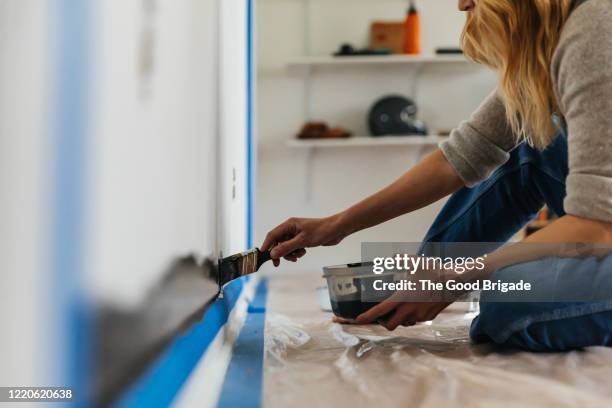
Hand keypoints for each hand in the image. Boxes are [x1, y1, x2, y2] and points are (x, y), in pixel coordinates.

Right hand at [261, 215, 347, 265]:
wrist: (336, 230)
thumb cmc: (321, 231)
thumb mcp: (302, 241)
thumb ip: (287, 247)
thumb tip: (273, 253)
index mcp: (289, 224)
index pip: (273, 234)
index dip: (266, 244)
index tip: (262, 254)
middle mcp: (291, 228)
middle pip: (278, 242)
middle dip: (279, 252)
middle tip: (278, 263)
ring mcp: (296, 234)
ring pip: (286, 246)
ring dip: (290, 253)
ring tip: (298, 255)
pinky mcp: (302, 239)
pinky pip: (293, 248)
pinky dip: (296, 252)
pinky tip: (302, 253)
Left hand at [345, 265, 460, 329]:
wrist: (455, 281)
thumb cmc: (434, 271)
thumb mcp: (415, 263)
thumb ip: (401, 261)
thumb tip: (393, 257)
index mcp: (402, 298)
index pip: (379, 311)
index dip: (366, 317)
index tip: (356, 320)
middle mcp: (409, 310)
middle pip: (389, 324)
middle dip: (383, 322)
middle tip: (381, 315)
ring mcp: (420, 316)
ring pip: (403, 323)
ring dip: (398, 319)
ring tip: (399, 308)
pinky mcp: (429, 318)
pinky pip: (415, 321)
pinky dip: (411, 317)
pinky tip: (414, 306)